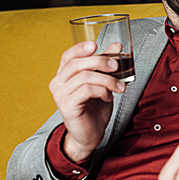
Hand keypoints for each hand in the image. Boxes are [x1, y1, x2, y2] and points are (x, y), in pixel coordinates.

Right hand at [49, 41, 125, 161]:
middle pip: (77, 64)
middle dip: (100, 61)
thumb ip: (107, 65)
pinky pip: (87, 90)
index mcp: (64, 76)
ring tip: (119, 87)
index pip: (68, 56)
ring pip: (85, 77)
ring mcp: (60, 95)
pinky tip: (108, 98)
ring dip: (108, 80)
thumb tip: (116, 46)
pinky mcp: (67, 106)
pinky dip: (102, 91)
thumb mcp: (103, 83)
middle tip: (117, 66)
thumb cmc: (95, 109)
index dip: (81, 48)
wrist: (90, 135)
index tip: (96, 44)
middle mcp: (58, 83)